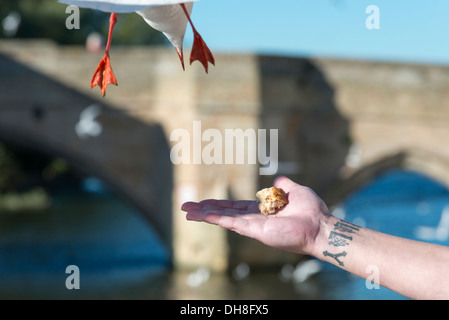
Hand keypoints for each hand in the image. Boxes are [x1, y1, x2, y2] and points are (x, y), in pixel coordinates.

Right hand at [181, 176, 330, 255]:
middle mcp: (254, 219)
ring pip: (223, 218)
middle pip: (224, 213)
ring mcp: (253, 226)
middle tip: (185, 207)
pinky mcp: (255, 230)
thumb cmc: (311, 211)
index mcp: (261, 211)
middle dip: (204, 210)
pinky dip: (216, 218)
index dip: (218, 204)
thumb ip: (284, 185)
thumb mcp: (295, 191)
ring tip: (187, 212)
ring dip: (204, 215)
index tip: (203, 202)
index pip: (234, 207)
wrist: (320, 226)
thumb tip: (278, 179)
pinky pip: (232, 222)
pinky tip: (202, 215)